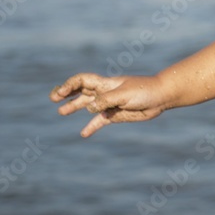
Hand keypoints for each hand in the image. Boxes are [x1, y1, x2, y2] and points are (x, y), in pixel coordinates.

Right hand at [50, 73, 168, 137]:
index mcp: (106, 84)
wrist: (161, 97)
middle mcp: (105, 92)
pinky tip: (84, 133)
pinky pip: (100, 120)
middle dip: (67, 94)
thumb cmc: (144, 91)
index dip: (69, 85)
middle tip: (53, 99)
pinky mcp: (116, 114)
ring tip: (61, 112)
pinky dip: (92, 126)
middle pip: (82, 91)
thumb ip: (106, 100)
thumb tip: (89, 108)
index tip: (59, 94)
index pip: (83, 81)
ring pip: (88, 105)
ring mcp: (109, 103)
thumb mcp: (124, 94)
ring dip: (75, 107)